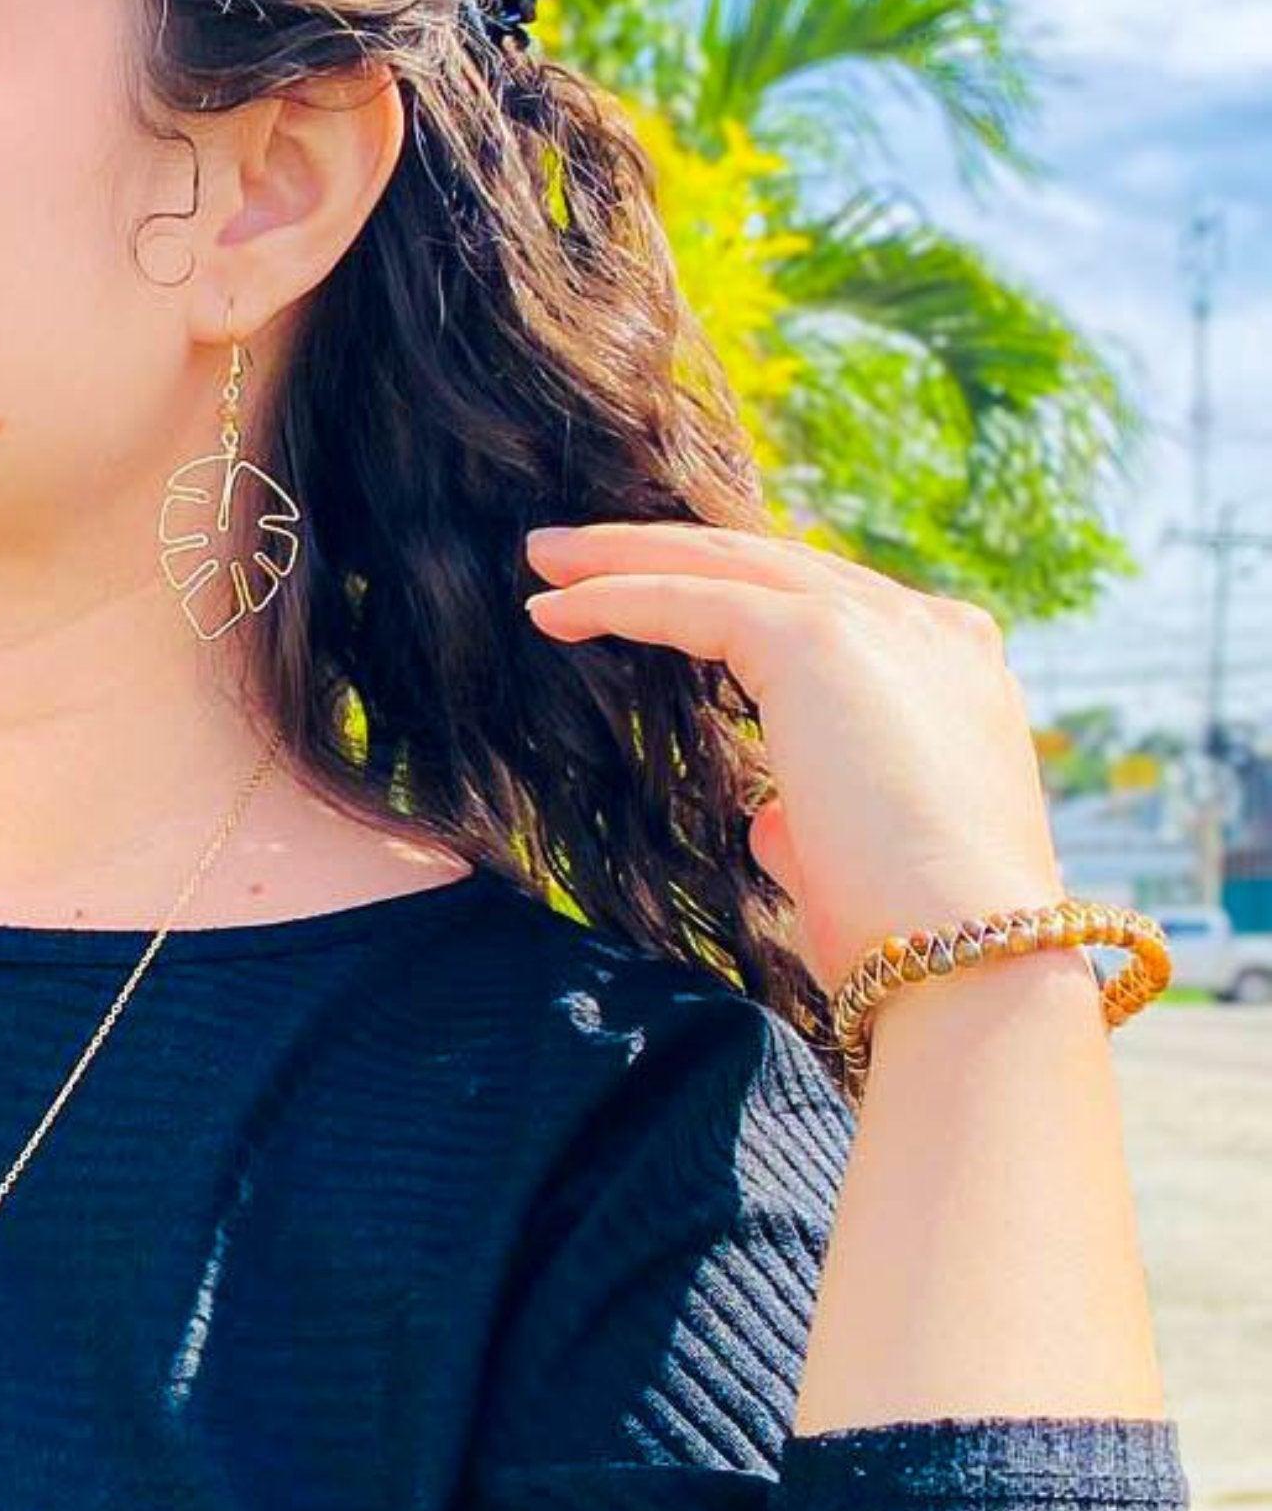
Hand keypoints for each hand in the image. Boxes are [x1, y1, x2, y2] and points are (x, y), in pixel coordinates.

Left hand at [522, 520, 1065, 991]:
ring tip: (544, 561)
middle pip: (770, 563)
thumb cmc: (907, 937)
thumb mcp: (853, 860)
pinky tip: (552, 613)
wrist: (966, 960)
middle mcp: (927, 628)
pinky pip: (692, 600)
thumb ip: (810, 819)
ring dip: (625, 556)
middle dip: (666, 550)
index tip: (652, 595)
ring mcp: (881, 624)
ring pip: (726, 562)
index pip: (820, 605)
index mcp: (949, 670)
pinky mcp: (818, 640)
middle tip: (573, 553)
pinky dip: (617, 598)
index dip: (728, 593)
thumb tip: (768, 823)